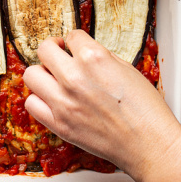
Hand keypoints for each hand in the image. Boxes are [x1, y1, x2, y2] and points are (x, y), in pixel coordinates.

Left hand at [24, 30, 180, 181]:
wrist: (150, 145)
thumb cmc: (146, 110)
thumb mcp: (127, 70)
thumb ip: (99, 57)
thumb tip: (81, 51)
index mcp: (94, 59)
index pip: (71, 36)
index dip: (75, 40)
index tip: (75, 46)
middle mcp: (74, 77)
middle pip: (44, 50)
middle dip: (52, 49)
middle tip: (58, 54)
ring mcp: (63, 101)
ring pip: (31, 75)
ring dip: (42, 73)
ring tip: (53, 78)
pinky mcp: (58, 123)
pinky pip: (31, 103)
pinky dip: (39, 99)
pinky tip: (51, 99)